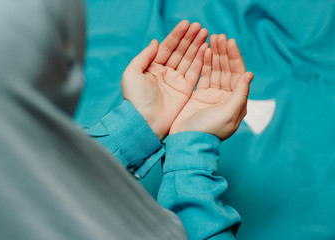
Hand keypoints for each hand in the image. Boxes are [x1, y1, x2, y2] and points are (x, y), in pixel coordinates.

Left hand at [121, 20, 207, 139]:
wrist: (144, 121)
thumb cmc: (135, 98)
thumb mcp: (132, 73)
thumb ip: (144, 56)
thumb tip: (155, 42)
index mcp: (152, 68)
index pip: (166, 47)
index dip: (176, 35)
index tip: (187, 24)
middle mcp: (165, 73)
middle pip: (179, 51)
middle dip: (190, 38)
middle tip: (200, 27)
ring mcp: (176, 82)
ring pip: (188, 60)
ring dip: (197, 46)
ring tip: (205, 33)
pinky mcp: (185, 91)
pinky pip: (195, 72)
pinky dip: (201, 61)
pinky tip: (206, 49)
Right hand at [170, 34, 253, 139]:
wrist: (188, 141)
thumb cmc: (210, 130)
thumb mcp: (229, 113)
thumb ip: (239, 94)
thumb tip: (249, 74)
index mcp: (236, 101)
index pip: (238, 74)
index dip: (235, 57)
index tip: (230, 42)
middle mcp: (226, 96)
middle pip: (227, 69)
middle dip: (224, 53)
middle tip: (219, 36)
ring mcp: (212, 95)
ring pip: (215, 70)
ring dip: (214, 55)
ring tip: (211, 39)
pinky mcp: (199, 95)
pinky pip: (204, 76)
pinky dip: (204, 64)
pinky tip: (204, 51)